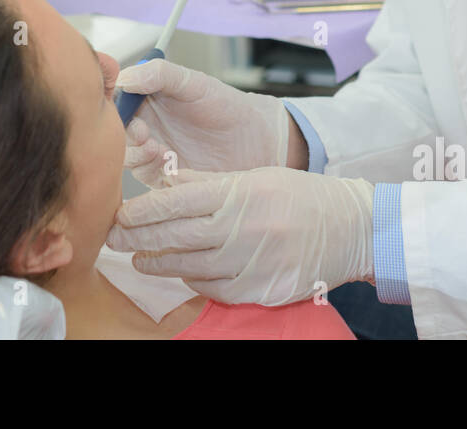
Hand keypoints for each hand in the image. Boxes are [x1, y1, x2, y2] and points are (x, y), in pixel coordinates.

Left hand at [106, 166, 375, 305]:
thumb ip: (210, 182)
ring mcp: (252, 263)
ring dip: (160, 263)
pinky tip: (182, 273)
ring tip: (139, 259)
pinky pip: (215, 289)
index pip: (178, 202)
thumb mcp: (256, 177)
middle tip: (113, 238)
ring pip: (190, 267)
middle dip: (139, 238)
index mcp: (240, 194)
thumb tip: (167, 180)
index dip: (144, 210)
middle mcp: (243, 229)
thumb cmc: (302, 197)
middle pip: (177, 236)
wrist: (353, 230)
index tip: (120, 213)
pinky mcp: (261, 290)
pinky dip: (194, 281)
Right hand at [117, 59, 289, 185]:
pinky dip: (151, 171)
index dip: (113, 105)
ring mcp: (153, 155)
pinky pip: (147, 179)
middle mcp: (146, 128)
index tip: (120, 105)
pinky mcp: (165, 179)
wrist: (257, 139)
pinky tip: (168, 163)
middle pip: (116, 134)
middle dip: (124, 134)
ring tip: (157, 148)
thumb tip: (125, 78)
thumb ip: (160, 74)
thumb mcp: (194, 82)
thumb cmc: (226, 106)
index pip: (116, 102)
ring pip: (128, 158)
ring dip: (136, 154)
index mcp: (146, 101)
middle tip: (141, 131)